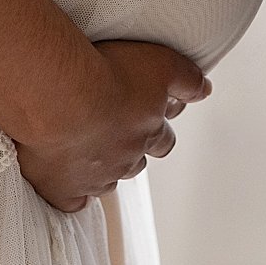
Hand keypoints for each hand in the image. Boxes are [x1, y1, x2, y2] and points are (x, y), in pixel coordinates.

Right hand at [14, 40, 209, 212]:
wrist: (60, 94)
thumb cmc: (107, 73)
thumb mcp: (161, 64)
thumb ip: (187, 79)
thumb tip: (205, 90)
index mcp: (149, 132)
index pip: (162, 139)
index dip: (156, 129)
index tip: (145, 118)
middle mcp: (126, 159)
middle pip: (136, 163)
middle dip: (130, 150)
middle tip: (114, 133)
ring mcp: (94, 177)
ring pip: (106, 181)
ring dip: (100, 168)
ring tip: (85, 149)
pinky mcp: (63, 189)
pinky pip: (71, 200)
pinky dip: (70, 192)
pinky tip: (66, 183)